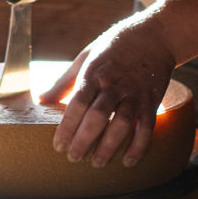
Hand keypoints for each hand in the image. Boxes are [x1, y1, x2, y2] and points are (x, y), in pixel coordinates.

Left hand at [39, 13, 178, 168]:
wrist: (155, 35)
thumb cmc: (115, 45)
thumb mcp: (86, 56)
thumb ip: (64, 80)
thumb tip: (41, 100)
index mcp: (94, 72)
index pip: (77, 102)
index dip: (67, 126)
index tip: (58, 145)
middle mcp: (114, 84)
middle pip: (98, 116)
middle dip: (84, 139)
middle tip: (73, 158)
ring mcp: (134, 93)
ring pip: (122, 123)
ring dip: (109, 146)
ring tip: (97, 163)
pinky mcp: (151, 100)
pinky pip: (147, 127)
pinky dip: (139, 146)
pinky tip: (128, 161)